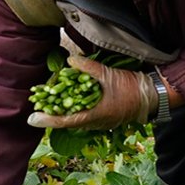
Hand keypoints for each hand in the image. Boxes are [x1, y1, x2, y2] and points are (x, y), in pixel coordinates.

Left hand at [27, 55, 156, 129]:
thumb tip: (69, 61)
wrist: (153, 95)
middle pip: (68, 122)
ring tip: (48, 103)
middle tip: (37, 106)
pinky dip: (74, 110)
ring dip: (62, 112)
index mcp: (95, 116)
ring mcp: (100, 122)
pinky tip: (68, 101)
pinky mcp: (104, 117)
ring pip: (76, 120)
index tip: (32, 118)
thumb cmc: (131, 87)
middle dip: (51, 115)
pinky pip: (84, 116)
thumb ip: (88, 68)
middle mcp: (96, 123)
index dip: (47, 120)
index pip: (65, 121)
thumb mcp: (109, 75)